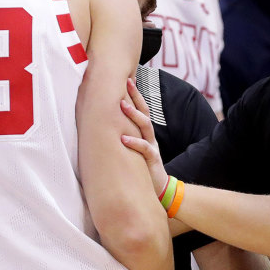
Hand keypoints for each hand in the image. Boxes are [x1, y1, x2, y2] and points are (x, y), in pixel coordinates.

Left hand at [120, 77, 168, 195]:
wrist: (161, 189)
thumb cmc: (144, 168)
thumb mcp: (135, 150)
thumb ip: (127, 138)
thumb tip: (108, 127)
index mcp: (145, 134)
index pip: (141, 110)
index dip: (135, 95)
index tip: (127, 80)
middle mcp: (149, 137)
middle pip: (144, 112)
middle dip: (136, 97)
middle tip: (127, 82)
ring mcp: (152, 147)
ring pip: (145, 127)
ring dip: (134, 115)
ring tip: (123, 105)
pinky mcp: (152, 161)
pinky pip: (144, 149)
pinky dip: (134, 143)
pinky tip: (123, 139)